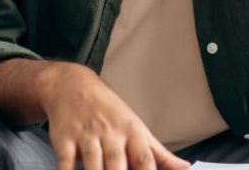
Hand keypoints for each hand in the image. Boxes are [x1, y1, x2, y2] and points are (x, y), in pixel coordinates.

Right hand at [40, 63, 189, 169]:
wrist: (73, 86)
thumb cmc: (110, 112)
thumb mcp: (137, 127)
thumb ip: (159, 154)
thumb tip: (185, 168)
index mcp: (132, 132)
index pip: (144, 159)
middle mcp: (110, 133)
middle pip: (117, 165)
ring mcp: (86, 135)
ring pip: (92, 166)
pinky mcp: (64, 139)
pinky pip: (65, 162)